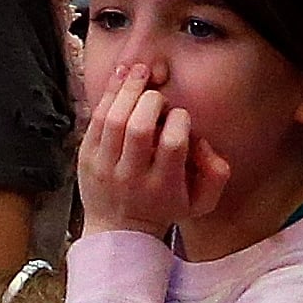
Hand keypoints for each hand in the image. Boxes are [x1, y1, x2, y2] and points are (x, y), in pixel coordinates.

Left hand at [77, 65, 229, 239]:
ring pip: (114, 119)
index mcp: (163, 187)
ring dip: (127, 89)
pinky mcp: (86, 156)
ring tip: (139, 71)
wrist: (118, 231)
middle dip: (151, 100)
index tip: (179, 115)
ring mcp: (105, 166)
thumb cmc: (164, 207)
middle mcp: (132, 177)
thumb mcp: (200, 202)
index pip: (173, 144)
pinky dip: (108, 94)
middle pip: (139, 127)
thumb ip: (216, 174)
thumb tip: (204, 142)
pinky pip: (95, 119)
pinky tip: (120, 77)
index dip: (179, 120)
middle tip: (157, 95)